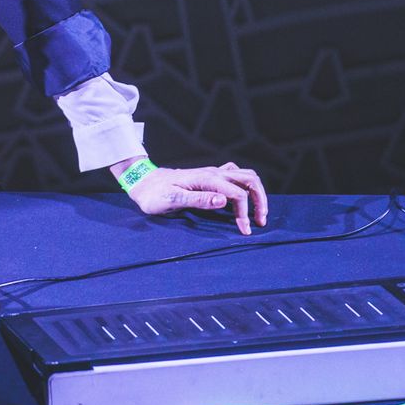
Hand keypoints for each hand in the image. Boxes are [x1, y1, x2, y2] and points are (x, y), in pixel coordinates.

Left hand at [121, 160, 267, 235]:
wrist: (143, 182)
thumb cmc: (154, 194)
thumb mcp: (173, 200)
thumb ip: (199, 200)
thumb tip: (224, 200)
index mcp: (207, 179)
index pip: (238, 194)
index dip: (245, 214)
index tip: (244, 231)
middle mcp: (213, 173)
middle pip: (250, 179)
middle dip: (260, 200)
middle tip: (260, 220)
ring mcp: (212, 173)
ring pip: (245, 175)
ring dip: (255, 192)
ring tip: (257, 211)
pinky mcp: (209, 176)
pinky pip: (235, 175)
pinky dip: (245, 186)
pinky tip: (241, 199)